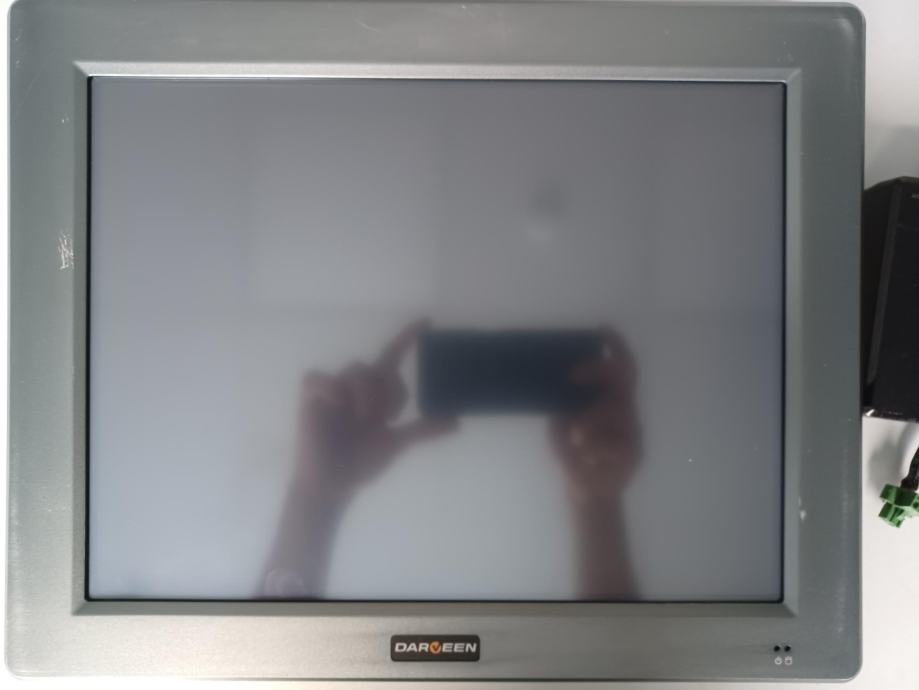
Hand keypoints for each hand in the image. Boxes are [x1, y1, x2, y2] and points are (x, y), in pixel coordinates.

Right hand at [298, 320, 457, 500]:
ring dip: (367, 395)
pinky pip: (320, 378)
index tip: (427, 322)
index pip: (391, 357)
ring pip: (356, 370)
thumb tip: (456, 422)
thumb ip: (422, 429)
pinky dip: (333, 390)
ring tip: (365, 420)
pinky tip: (340, 406)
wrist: (333, 486)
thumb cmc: (359, 464)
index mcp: (374, 393)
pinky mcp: (310, 397)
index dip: (407, 338)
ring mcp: (331, 390)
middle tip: (386, 419)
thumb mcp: (396, 443)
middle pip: (377, 366)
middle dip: (388, 391)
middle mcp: (354, 386)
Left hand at [548, 330, 640, 505]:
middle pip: (622, 381)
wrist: (586, 491)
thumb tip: (547, 378)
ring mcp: (632, 431)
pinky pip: (615, 443)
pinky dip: (594, 450)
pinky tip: (584, 459)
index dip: (615, 346)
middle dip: (597, 372)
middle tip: (573, 375)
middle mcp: (625, 410)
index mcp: (609, 399)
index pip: (620, 367)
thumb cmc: (573, 451)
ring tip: (574, 437)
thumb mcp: (560, 423)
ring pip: (616, 411)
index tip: (602, 330)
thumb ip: (562, 404)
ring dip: (590, 421)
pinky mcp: (634, 452)